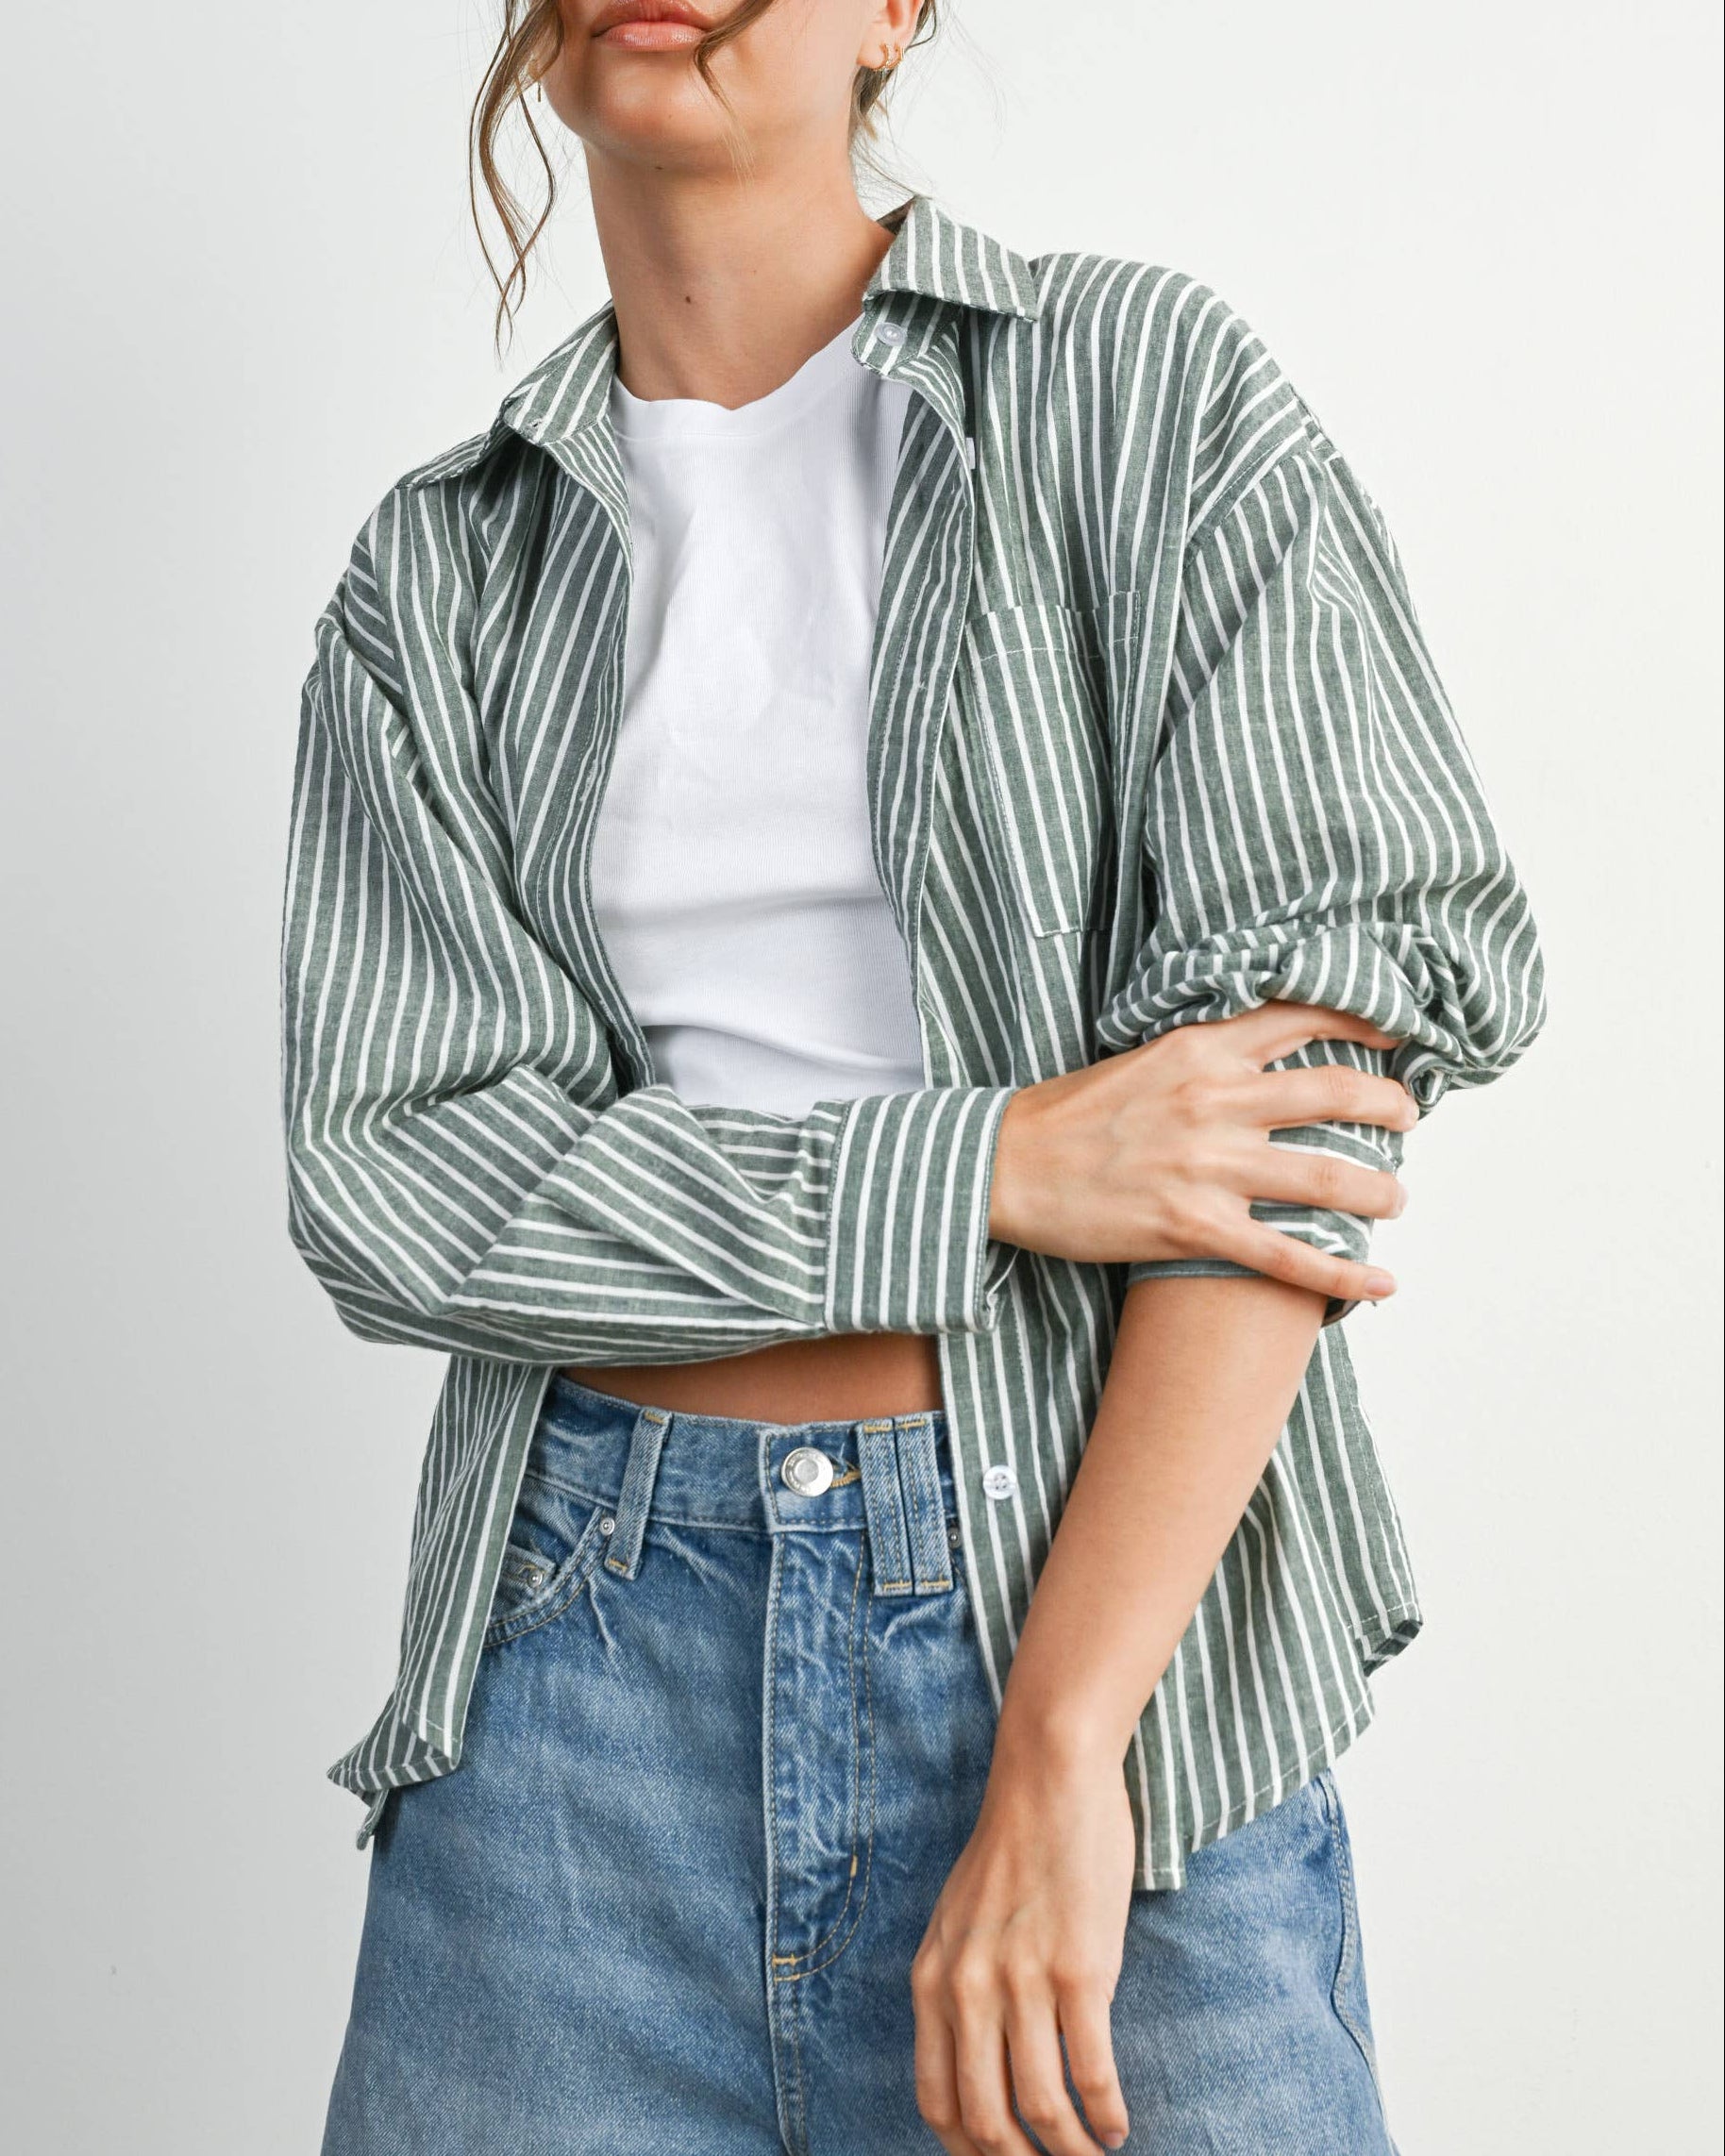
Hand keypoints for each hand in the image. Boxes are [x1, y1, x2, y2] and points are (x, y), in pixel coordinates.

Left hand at [912, 1725, 1136, 2153]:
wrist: (1049, 1779)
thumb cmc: (1013, 1847)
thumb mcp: (958, 1922)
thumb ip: (959, 1986)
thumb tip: (980, 2060)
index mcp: (933, 1981)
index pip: (937, 2100)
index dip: (966, 2150)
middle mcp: (968, 1990)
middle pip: (987, 2122)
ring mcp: (1023, 1982)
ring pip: (1043, 2110)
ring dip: (1073, 2154)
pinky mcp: (1080, 1971)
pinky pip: (1092, 2074)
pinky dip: (1107, 2115)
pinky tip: (1118, 2127)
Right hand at [986, 1001, 1415, 1305]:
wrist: (1002, 1167)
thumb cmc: (1064, 1117)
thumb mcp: (1138, 1059)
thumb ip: (1202, 1057)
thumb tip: (1259, 1061)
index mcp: (1198, 1050)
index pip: (1300, 1017)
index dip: (1361, 1023)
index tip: (1395, 1038)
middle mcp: (1212, 1101)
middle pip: (1333, 1094)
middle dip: (1389, 1107)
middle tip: (1409, 1118)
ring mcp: (1206, 1166)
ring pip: (1325, 1177)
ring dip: (1379, 1191)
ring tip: (1397, 1200)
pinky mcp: (1192, 1227)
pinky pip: (1286, 1255)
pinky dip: (1341, 1275)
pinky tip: (1380, 1285)